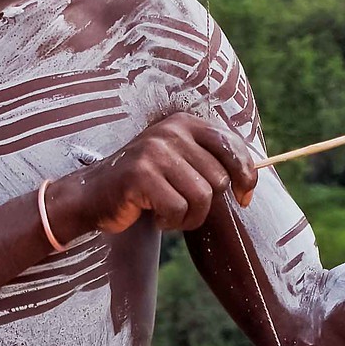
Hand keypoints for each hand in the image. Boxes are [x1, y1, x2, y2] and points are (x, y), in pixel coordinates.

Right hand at [73, 114, 258, 234]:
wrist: (93, 195)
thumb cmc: (146, 184)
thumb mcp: (180, 163)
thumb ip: (211, 163)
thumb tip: (251, 183)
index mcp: (184, 123)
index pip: (232, 146)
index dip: (246, 175)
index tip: (244, 198)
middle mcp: (171, 131)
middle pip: (219, 179)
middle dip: (206, 206)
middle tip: (183, 208)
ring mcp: (154, 151)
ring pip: (202, 197)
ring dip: (189, 217)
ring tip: (169, 213)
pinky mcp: (141, 174)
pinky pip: (177, 209)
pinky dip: (170, 222)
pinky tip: (154, 215)